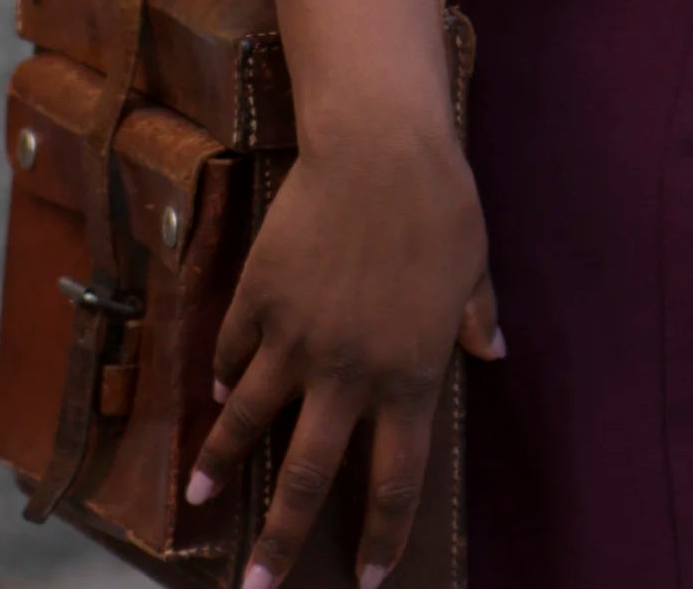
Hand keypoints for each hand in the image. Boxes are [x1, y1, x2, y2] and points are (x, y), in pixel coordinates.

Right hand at [188, 117, 502, 584]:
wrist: (380, 147)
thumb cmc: (442, 203)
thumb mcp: (475, 265)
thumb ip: (477, 318)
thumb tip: (493, 351)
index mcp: (408, 376)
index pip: (394, 481)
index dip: (380, 536)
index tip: (366, 580)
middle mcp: (347, 374)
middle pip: (305, 478)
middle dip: (278, 543)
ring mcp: (295, 340)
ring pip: (248, 423)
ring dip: (220, 463)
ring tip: (198, 496)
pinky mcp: (258, 299)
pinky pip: (233, 350)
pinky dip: (223, 374)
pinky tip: (216, 392)